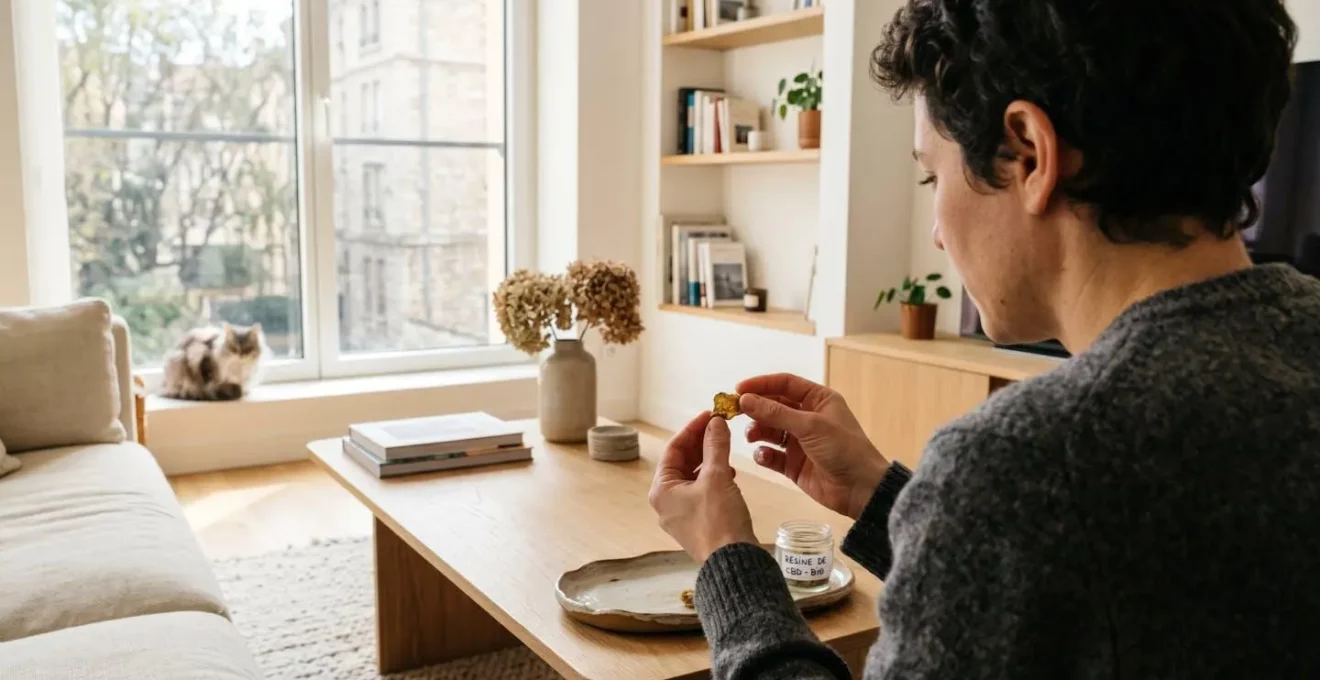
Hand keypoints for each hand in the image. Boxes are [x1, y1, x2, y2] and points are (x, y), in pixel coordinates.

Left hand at [649, 412, 757, 562]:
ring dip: (708, 459)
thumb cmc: (719, 522)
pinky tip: (729, 472)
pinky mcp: (697, 522)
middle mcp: (666, 502)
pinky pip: (701, 491)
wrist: (734, 562)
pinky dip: (713, 478)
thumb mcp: (717, 477)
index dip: (692, 429)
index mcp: (661, 490)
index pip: (674, 449)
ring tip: (725, 447)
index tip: (710, 414)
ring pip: (692, 476)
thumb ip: (715, 446)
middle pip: (681, 462)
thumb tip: (715, 423)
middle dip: (701, 443)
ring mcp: (681, 514)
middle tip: (719, 426)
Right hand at [737, 373, 889, 518]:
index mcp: (818, 400)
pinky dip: (764, 454)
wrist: (861, 490)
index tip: (738, 390)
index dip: (761, 384)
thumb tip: (745, 399)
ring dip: (758, 431)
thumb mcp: (810, 426)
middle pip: (773, 406)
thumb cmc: (844, 450)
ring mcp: (800, 442)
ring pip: (770, 431)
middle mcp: (807, 418)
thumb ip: (776, 413)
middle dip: (755, 409)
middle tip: (734, 413)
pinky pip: (772, 455)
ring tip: (751, 436)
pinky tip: (763, 456)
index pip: (785, 384)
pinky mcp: (794, 464)